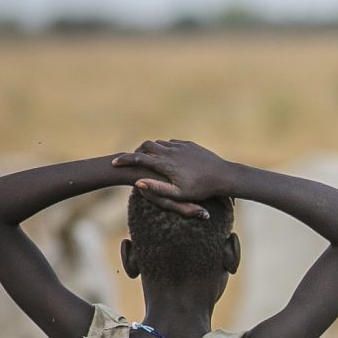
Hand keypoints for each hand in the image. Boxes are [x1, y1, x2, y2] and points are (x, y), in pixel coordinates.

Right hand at [113, 139, 238, 212]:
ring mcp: (181, 146)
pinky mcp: (190, 145)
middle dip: (136, 151)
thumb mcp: (178, 194)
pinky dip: (164, 147)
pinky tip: (165, 155)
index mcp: (165, 164)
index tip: (113, 163)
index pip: (138, 158)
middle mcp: (171, 152)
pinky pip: (172, 143)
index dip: (124, 160)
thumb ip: (157, 189)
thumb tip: (138, 182)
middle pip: (146, 145)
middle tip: (130, 159)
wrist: (224, 175)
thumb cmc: (201, 189)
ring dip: (150, 148)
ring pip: (159, 142)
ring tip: (146, 158)